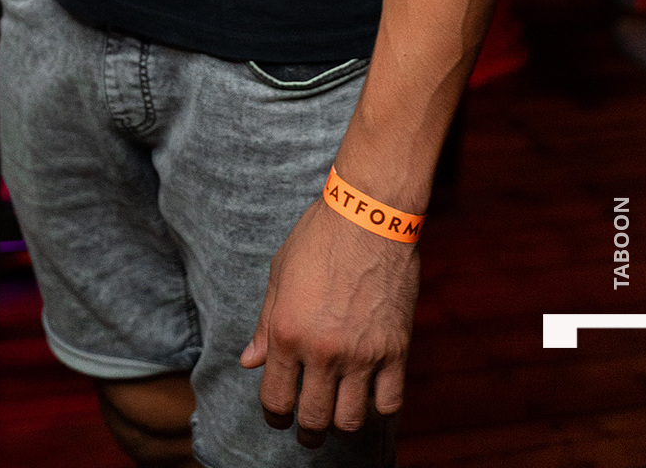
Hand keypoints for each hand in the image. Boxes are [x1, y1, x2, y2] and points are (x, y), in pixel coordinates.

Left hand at [240, 197, 418, 447]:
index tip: (279, 416)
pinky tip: (370, 397)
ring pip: (350, 421)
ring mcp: (362, 354)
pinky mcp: (396, 350)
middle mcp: (323, 351)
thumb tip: (250, 362)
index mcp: (288, 333)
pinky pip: (388, 402)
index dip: (275, 416)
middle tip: (308, 431)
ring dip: (340, 425)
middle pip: (313, 419)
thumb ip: (265, 324)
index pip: (276, 399)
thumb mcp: (280, 274)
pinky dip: (378, 407)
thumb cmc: (320, 237)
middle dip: (306, 432)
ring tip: (338, 418)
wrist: (370, 214)